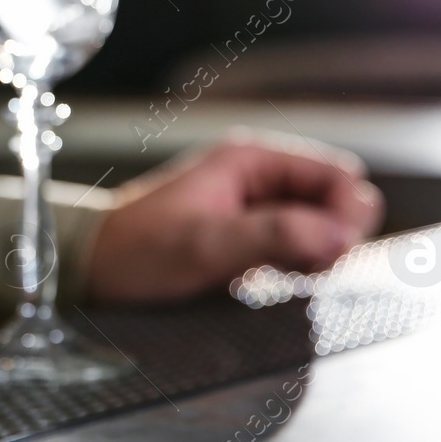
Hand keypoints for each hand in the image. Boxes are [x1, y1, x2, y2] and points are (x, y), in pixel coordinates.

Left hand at [81, 132, 383, 302]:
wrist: (93, 271)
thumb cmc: (137, 252)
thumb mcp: (205, 244)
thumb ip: (274, 235)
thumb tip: (339, 235)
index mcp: (252, 160)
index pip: (339, 175)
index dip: (346, 215)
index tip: (330, 254)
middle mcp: (259, 177)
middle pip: (337, 201)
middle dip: (335, 236)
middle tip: (304, 269)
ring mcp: (256, 207)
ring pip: (322, 227)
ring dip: (318, 254)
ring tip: (283, 275)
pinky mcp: (249, 238)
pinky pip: (299, 247)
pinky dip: (301, 265)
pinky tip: (276, 281)